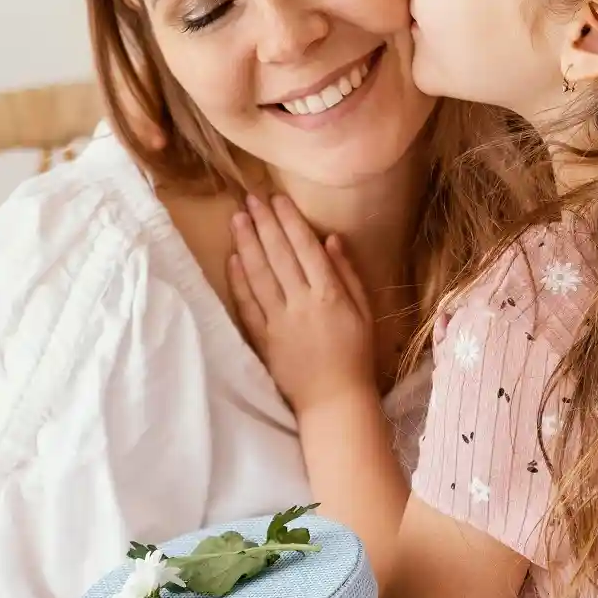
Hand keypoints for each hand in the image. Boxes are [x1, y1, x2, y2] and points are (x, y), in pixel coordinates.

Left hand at [228, 194, 377, 414]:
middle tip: (250, 198)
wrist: (335, 400)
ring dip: (246, 243)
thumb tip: (330, 239)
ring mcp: (279, 321)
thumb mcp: (365, 312)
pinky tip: (232, 258)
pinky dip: (238, 280)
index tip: (276, 198)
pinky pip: (247, 304)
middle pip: (278, 255)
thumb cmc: (356, 355)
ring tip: (237, 218)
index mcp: (330, 295)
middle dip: (263, 223)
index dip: (289, 220)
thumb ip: (348, 274)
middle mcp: (302, 303)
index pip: (305, 248)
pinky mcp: (263, 339)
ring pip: (258, 274)